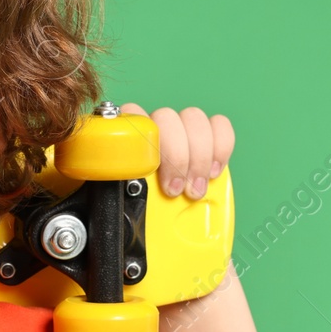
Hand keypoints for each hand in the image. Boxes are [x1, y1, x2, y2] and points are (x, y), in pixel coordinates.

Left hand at [117, 104, 233, 200]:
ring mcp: (181, 127)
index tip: (150, 171)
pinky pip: (219, 124)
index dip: (143, 139)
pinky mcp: (208, 136)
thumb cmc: (133, 204)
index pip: (131, 113)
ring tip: (196, 187)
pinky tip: (213, 171)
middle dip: (175, 156)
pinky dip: (221, 147)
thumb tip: (109, 196)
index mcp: (126, 135)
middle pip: (166, 117)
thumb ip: (114, 190)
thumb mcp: (118, 201)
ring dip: (199, 155)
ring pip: (193, 118)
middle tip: (175, 190)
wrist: (154, 218)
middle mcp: (154, 125)